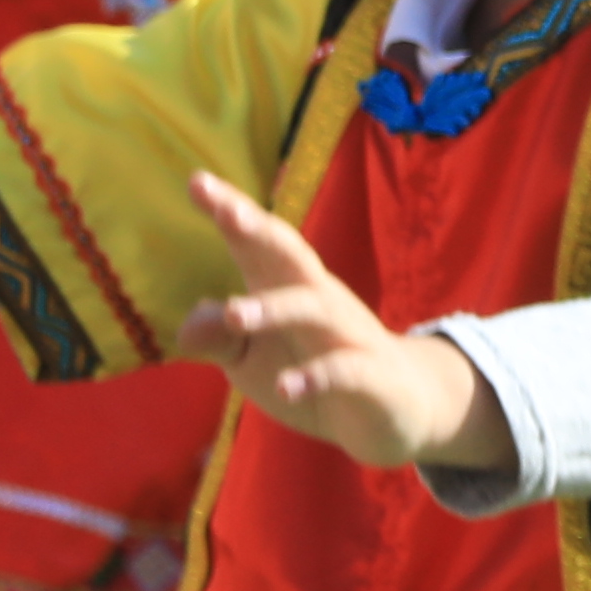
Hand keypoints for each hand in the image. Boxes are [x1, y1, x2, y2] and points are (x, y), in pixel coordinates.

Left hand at [177, 173, 494, 475]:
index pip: (256, 244)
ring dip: (274, 308)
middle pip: (291, 256)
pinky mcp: (372, 377)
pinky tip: (288, 388)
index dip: (230, 211)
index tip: (197, 181)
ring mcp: (349, 336)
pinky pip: (345, 370)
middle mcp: (319, 300)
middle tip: (228, 210)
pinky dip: (317, 377)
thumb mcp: (251, 361)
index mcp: (285, 288)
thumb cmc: (313, 372)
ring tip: (233, 314)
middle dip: (260, 230)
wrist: (400, 409)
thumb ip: (218, 340)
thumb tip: (190, 324)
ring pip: (314, 309)